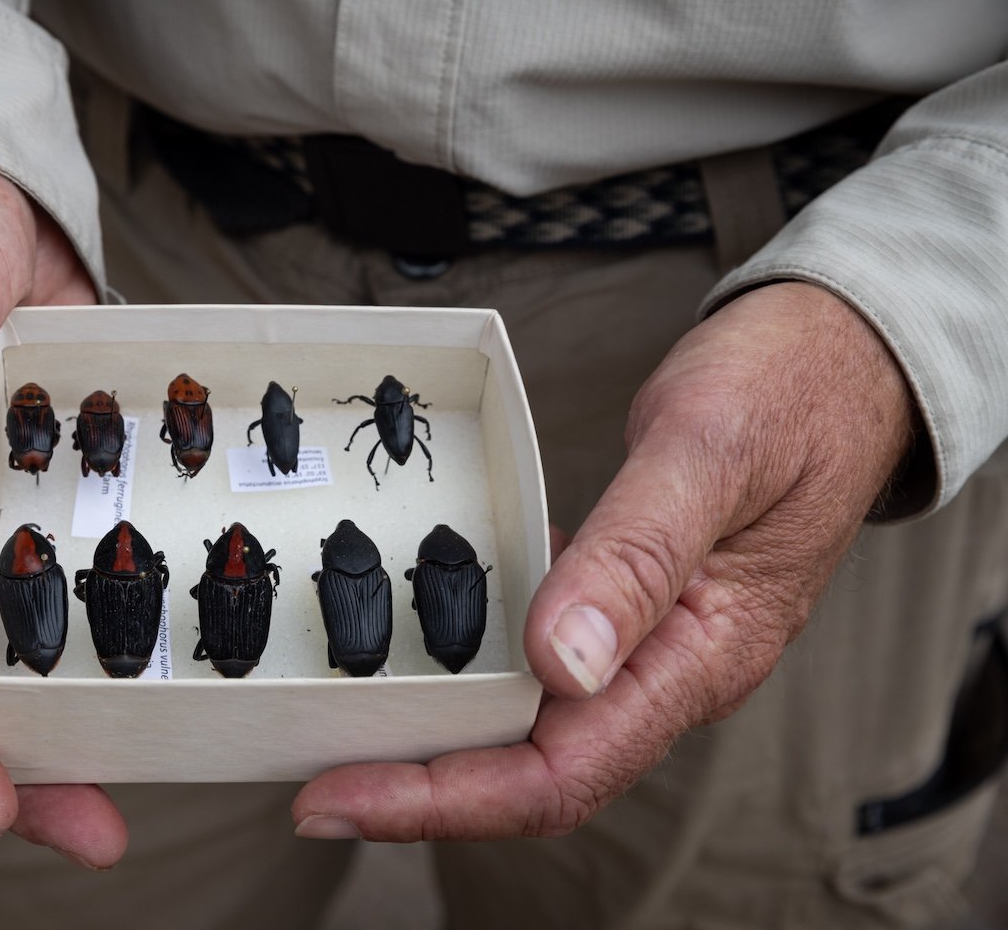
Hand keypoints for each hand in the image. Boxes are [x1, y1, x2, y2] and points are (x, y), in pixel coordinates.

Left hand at [292, 281, 914, 839]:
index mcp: (700, 655)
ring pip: (531, 719)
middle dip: (421, 785)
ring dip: (439, 734)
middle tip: (314, 777)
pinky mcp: (623, 598)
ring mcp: (646, 634)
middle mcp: (668, 664)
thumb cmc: (788, 394)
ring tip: (344, 728)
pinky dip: (471, 662)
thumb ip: (636, 556)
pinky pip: (539, 655)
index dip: (446, 799)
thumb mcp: (708, 455)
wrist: (840, 356)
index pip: (561, 771)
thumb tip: (560, 662)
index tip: (345, 797)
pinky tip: (415, 643)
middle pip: (532, 765)